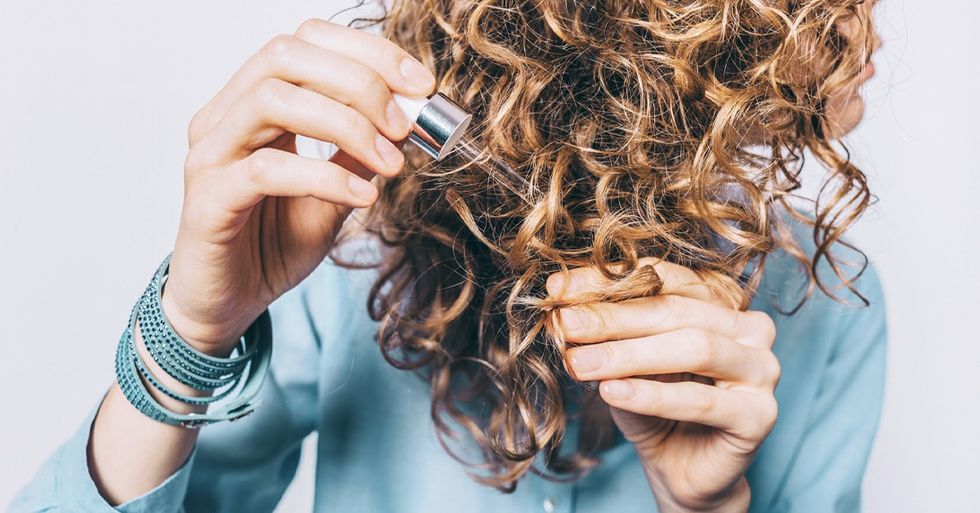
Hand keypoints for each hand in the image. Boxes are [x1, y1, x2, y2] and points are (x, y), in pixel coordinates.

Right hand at [162, 19, 435, 353]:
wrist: (230, 306)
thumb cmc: (274, 244)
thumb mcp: (336, 190)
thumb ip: (361, 152)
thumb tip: (410, 119)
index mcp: (253, 102)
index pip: (305, 41)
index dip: (367, 52)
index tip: (420, 85)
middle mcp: (224, 117)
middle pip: (286, 55)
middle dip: (359, 81)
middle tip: (404, 125)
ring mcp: (209, 154)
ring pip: (272, 100)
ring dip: (345, 124)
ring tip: (389, 161)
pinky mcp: (206, 199)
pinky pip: (265, 170)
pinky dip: (323, 176)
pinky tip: (360, 197)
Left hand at [546, 259, 779, 511]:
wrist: (682, 471)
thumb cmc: (654, 409)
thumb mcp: (624, 362)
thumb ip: (605, 332)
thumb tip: (560, 303)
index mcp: (719, 303)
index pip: (662, 278)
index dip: (608, 281)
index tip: (557, 290)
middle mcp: (750, 328)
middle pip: (674, 310)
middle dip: (612, 317)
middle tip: (565, 324)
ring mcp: (763, 369)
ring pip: (693, 348)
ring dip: (629, 354)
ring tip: (579, 362)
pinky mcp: (760, 415)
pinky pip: (701, 400)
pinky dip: (652, 395)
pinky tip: (612, 392)